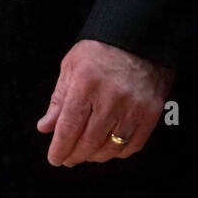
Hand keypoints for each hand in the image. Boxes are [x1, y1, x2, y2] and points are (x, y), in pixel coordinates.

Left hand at [36, 38, 173, 166]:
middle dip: (75, 155)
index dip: (60, 147)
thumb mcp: (72, 66)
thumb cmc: (100, 50)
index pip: (69, 126)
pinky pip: (132, 145)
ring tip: (86, 153)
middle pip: (89, 141)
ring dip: (95, 155)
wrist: (139, 38)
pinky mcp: (151, 114)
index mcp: (86, 83)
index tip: (55, 159)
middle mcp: (111, 98)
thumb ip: (59, 99)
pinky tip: (108, 148)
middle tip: (68, 159)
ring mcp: (133, 107)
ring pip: (110, 148)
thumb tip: (45, 127)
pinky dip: (117, 152)